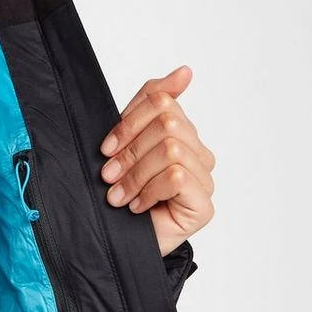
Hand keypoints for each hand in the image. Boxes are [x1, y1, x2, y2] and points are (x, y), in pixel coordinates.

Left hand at [98, 65, 214, 256]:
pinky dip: (148, 191)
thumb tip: (186, 71)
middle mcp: (198, 153)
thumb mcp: (126, 141)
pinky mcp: (204, 206)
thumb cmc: (119, 190)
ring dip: (135, 174)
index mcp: (180, 131)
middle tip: (109, 174)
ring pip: (172, 149)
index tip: (106, 146)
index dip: (128, 121)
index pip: (161, 101)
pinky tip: (137, 206)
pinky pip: (177, 177)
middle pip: (167, 123)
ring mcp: (204, 179)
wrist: (115, 241)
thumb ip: (152, 102)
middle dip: (130, 149)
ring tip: (118, 195)